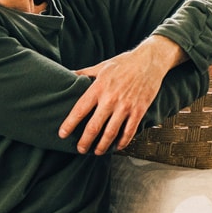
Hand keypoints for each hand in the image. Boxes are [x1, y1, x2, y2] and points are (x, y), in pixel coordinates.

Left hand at [61, 37, 179, 153]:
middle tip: (80, 149)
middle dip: (85, 141)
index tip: (62, 134)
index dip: (69, 124)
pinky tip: (117, 147)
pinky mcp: (139, 110)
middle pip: (94, 126)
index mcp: (99, 87)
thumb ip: (84, 73)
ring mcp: (126, 106)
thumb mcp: (101, 66)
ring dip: (102, 146)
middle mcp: (111, 99)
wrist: (149, 60)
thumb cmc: (124, 63)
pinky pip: (129, 131)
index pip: (80, 109)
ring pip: (111, 133)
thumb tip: (68, 74)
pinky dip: (122, 142)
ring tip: (96, 152)